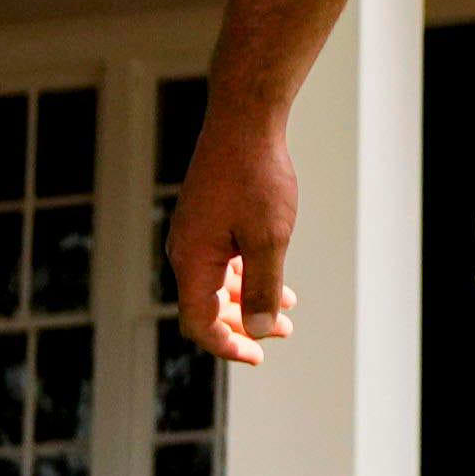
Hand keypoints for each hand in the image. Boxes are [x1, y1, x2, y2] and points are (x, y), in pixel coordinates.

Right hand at [169, 119, 304, 365]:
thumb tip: (259, 330)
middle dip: (243, 326)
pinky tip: (275, 278)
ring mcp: (196, 232)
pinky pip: (222, 259)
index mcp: (193, 260)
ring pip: (217, 283)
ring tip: (287, 312)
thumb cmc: (257, 177)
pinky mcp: (208, 217)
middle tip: (282, 335)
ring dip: (249, 301)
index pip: (199, 323)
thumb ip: (262, 289)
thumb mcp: (268, 239)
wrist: (245, 120)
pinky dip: (247, 275)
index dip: (228, 345)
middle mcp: (186, 249)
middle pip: (206, 307)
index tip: (260, 355)